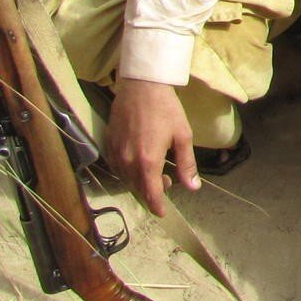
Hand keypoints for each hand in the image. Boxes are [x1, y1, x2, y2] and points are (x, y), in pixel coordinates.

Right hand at [103, 78, 196, 215]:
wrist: (141, 87)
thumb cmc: (166, 109)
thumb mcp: (182, 136)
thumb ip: (186, 164)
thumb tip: (192, 187)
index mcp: (147, 161)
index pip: (150, 194)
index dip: (157, 206)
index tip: (162, 213)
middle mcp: (127, 161)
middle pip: (138, 188)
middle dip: (152, 190)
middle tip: (168, 180)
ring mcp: (115, 153)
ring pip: (126, 179)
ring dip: (140, 181)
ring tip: (156, 170)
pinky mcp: (108, 144)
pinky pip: (116, 167)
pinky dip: (128, 170)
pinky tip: (139, 161)